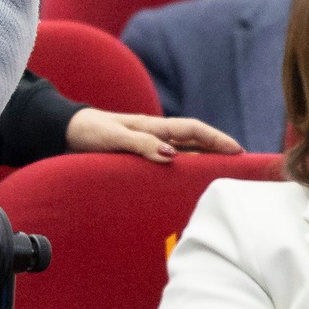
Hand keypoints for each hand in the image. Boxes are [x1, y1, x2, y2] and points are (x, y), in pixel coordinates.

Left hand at [63, 106, 241, 162]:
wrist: (67, 132)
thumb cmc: (89, 131)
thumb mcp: (114, 137)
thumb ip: (140, 144)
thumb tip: (172, 156)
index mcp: (153, 126)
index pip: (194, 130)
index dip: (218, 139)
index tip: (238, 152)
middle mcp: (156, 135)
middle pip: (196, 141)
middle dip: (220, 150)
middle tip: (242, 167)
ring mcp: (150, 145)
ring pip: (186, 152)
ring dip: (205, 161)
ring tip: (224, 177)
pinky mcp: (141, 156)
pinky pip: (170, 163)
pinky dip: (185, 170)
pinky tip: (191, 183)